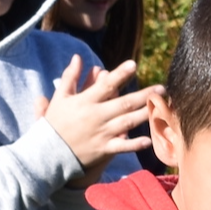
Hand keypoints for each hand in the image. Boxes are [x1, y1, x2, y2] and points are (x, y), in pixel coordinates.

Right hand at [39, 56, 155, 170]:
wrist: (48, 152)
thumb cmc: (55, 123)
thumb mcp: (60, 97)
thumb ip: (70, 77)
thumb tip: (78, 57)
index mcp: (86, 101)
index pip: (106, 85)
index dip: (120, 74)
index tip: (134, 64)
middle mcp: (97, 116)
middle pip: (124, 103)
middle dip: (144, 95)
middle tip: (161, 88)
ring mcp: (102, 133)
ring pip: (127, 122)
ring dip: (145, 114)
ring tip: (161, 108)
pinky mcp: (104, 149)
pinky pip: (122, 146)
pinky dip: (135, 144)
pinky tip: (149, 140)